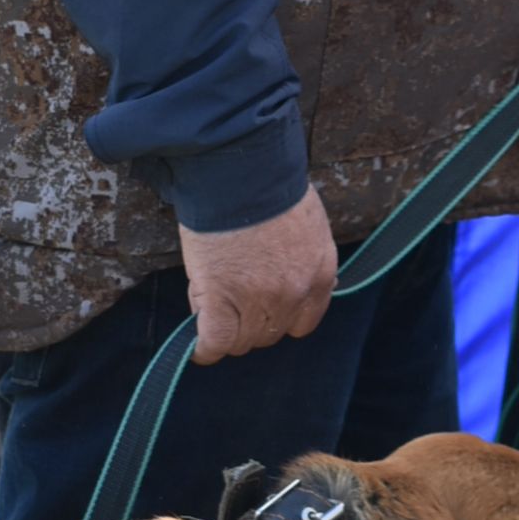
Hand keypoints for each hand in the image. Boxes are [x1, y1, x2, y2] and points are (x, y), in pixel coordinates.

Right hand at [180, 186, 337, 363]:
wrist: (240, 170)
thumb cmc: (269, 186)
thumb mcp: (309, 224)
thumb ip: (305, 259)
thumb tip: (298, 281)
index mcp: (320, 273)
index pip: (303, 323)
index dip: (279, 319)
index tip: (263, 310)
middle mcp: (294, 293)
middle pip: (270, 334)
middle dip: (250, 323)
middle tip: (231, 302)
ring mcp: (258, 299)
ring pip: (242, 341)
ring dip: (226, 331)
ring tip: (210, 308)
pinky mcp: (220, 297)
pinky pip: (214, 342)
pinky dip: (205, 349)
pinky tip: (198, 348)